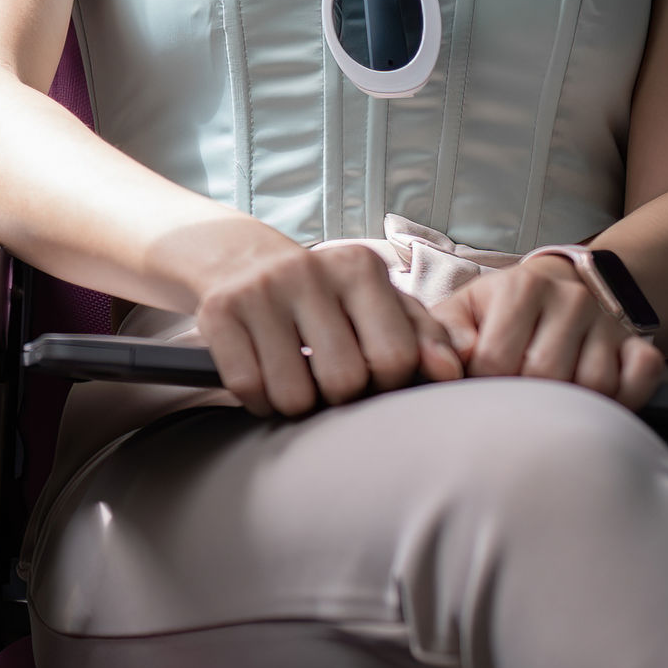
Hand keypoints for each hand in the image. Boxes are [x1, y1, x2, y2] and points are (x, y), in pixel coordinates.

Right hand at [184, 224, 462, 416]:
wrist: (245, 263)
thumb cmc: (330, 297)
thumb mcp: (380, 305)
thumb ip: (425, 337)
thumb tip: (449, 372)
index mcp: (359, 267)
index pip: (394, 357)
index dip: (387, 384)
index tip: (373, 378)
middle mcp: (309, 270)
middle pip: (343, 381)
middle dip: (340, 397)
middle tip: (330, 383)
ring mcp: (260, 290)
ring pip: (293, 395)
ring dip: (297, 405)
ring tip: (298, 383)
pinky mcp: (218, 312)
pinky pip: (248, 389)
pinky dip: (259, 401)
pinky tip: (265, 380)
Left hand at [429, 255, 663, 406]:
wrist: (557, 287)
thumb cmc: (500, 310)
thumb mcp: (464, 310)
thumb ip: (445, 334)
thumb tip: (448, 368)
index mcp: (523, 286)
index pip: (496, 360)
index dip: (483, 383)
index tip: (483, 381)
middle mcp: (572, 298)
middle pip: (546, 376)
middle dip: (524, 397)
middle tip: (516, 394)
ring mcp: (608, 321)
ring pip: (593, 386)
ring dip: (570, 405)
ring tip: (550, 398)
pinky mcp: (637, 341)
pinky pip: (643, 375)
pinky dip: (625, 396)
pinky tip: (595, 401)